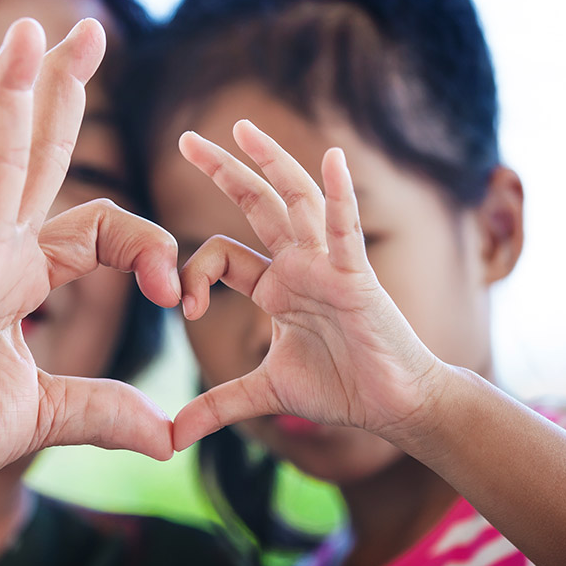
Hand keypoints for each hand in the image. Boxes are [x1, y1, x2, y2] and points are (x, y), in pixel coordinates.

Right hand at [0, 18, 179, 505]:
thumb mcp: (44, 416)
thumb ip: (104, 410)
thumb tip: (167, 436)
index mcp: (22, 275)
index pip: (101, 227)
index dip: (148, 246)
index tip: (174, 294)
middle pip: (33, 159)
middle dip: (59, 92)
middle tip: (85, 27)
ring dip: (8, 103)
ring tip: (26, 34)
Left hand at [172, 120, 445, 450]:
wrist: (394, 406)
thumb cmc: (340, 389)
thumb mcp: (265, 393)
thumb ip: (218, 405)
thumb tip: (171, 437)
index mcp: (275, 285)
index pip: (222, 255)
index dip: (193, 272)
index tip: (183, 308)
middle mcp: (298, 266)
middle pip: (256, 205)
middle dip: (223, 171)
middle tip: (187, 139)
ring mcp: (327, 266)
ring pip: (296, 202)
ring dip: (270, 163)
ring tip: (242, 128)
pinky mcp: (356, 277)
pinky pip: (346, 230)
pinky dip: (339, 195)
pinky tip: (331, 158)